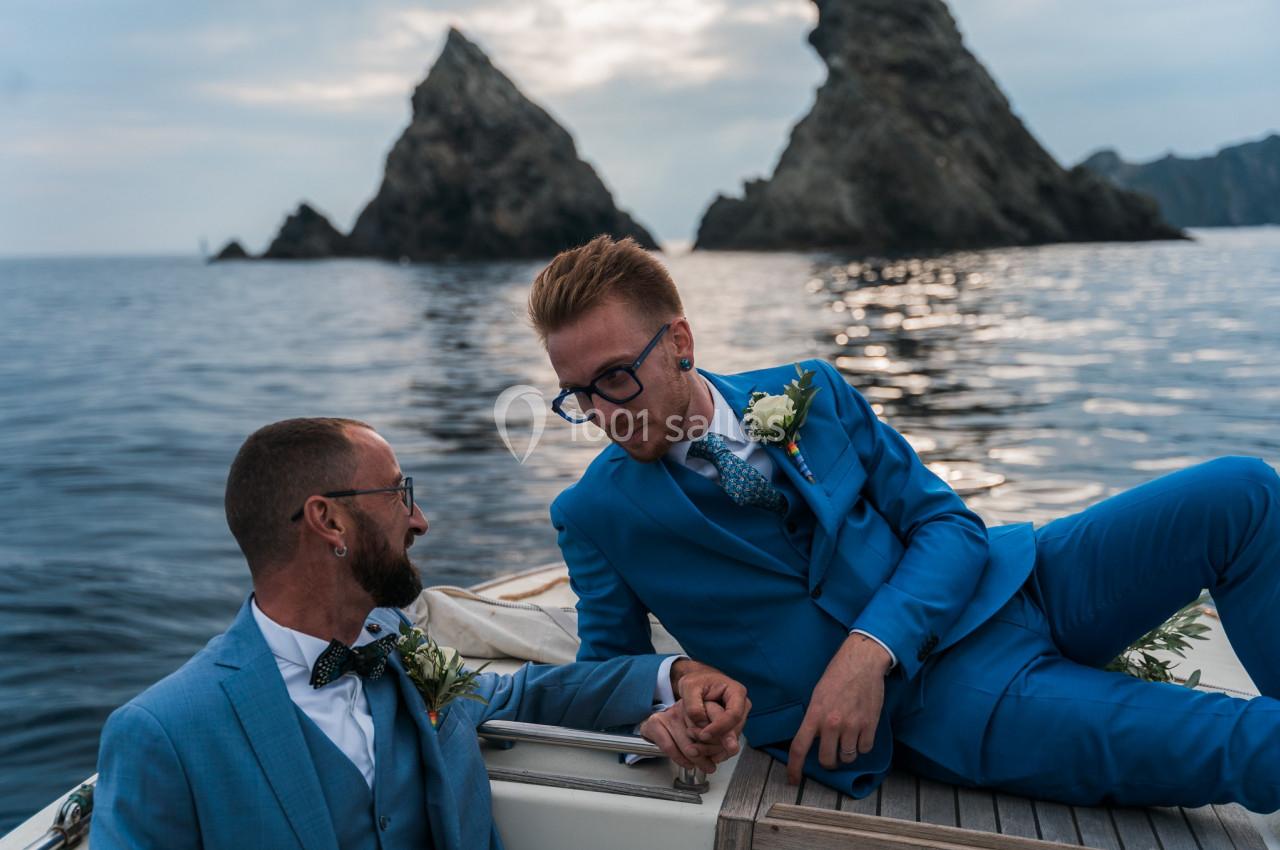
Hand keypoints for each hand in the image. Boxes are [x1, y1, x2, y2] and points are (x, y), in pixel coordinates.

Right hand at [640, 700, 737, 772]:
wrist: (656, 725)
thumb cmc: (686, 727)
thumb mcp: (707, 727)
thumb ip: (721, 735)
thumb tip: (732, 748)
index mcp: (700, 702)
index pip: (716, 714)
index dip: (724, 734)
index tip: (731, 748)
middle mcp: (685, 705)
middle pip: (702, 732)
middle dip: (710, 752)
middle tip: (714, 763)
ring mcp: (670, 714)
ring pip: (687, 744)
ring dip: (697, 760)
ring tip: (705, 766)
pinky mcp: (656, 723)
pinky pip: (670, 746)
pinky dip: (680, 759)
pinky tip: (688, 763)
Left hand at [670, 658, 750, 744]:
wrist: (699, 683)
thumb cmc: (696, 682)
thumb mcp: (689, 687)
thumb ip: (694, 705)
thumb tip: (702, 723)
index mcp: (736, 692)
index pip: (734, 714)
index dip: (720, 727)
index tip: (703, 735)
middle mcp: (742, 706)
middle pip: (734, 729)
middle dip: (716, 740)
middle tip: (696, 745)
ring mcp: (739, 718)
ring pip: (731, 738)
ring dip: (713, 745)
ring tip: (693, 747)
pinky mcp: (732, 727)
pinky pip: (726, 741)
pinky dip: (713, 747)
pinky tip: (700, 750)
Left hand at [786, 633, 889, 784]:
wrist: (862, 663)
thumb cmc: (837, 675)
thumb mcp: (817, 695)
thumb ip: (814, 718)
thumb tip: (813, 739)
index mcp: (815, 714)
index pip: (799, 747)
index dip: (794, 768)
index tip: (793, 780)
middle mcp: (832, 723)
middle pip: (827, 760)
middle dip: (828, 761)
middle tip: (831, 755)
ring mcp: (852, 726)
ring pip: (847, 758)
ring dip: (846, 754)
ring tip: (847, 740)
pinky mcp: (870, 725)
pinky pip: (864, 749)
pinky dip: (862, 746)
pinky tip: (860, 734)